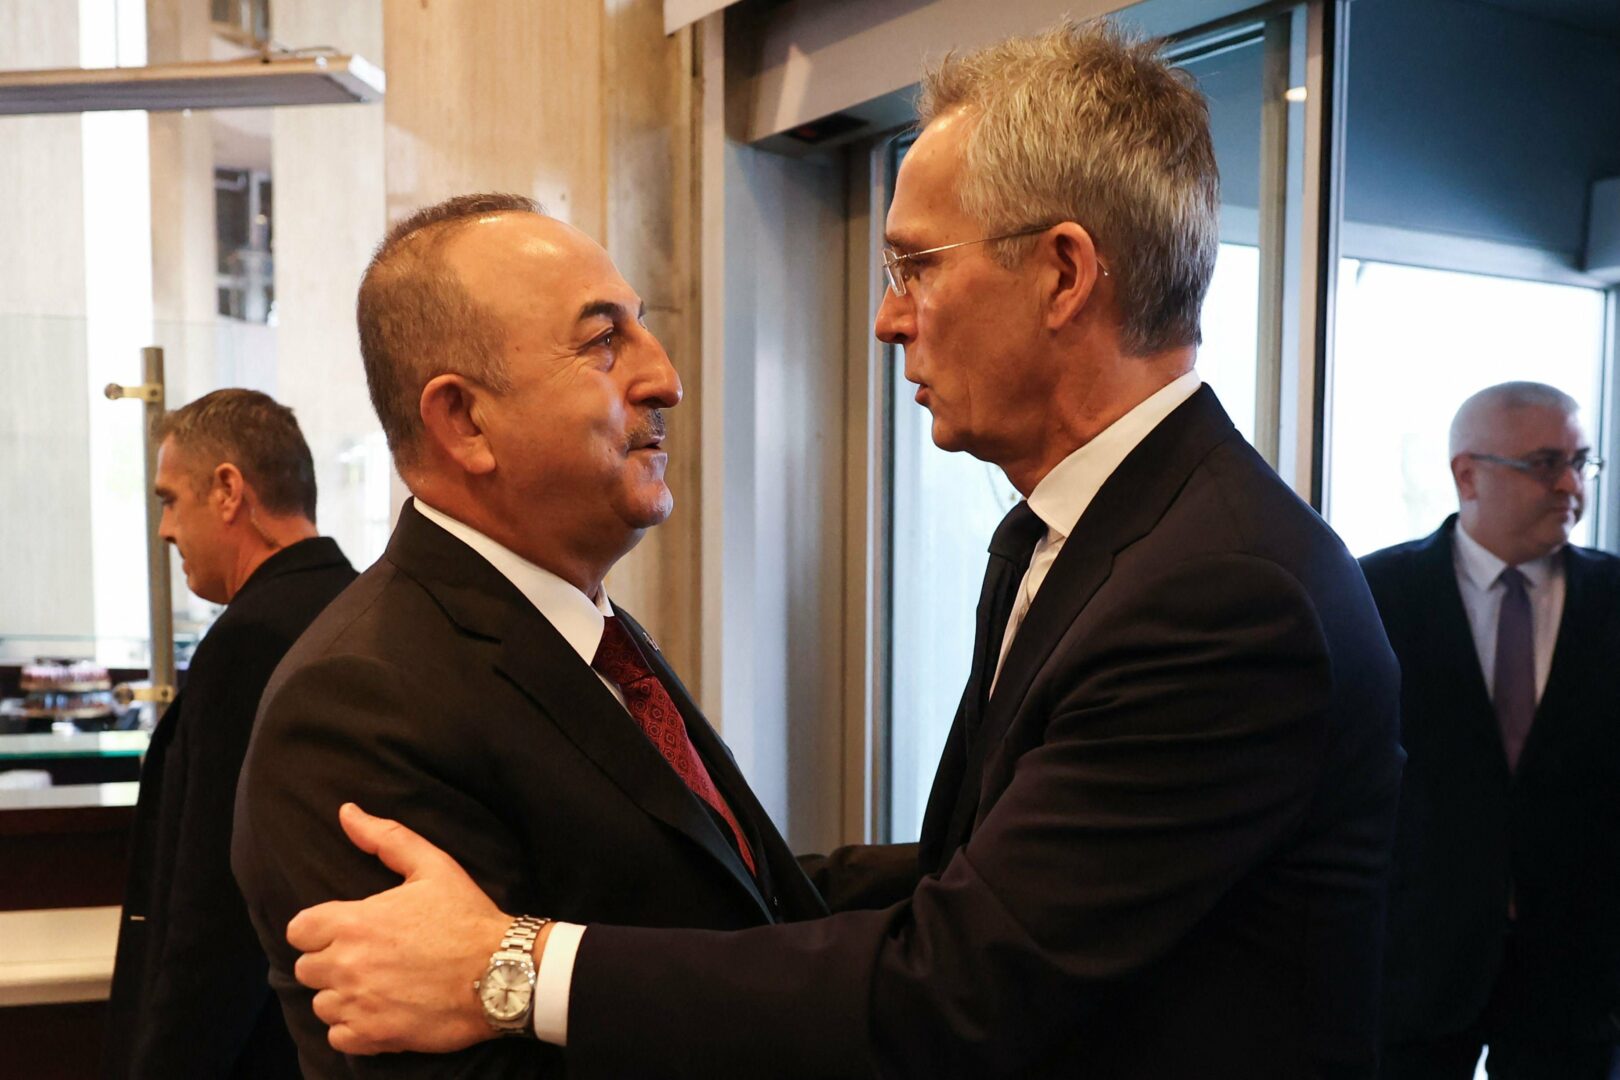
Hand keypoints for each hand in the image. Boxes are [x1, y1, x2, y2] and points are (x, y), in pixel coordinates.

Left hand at [287, 803, 511, 1054]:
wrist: (503, 972)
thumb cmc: (467, 918)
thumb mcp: (433, 865)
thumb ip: (384, 838)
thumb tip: (347, 813)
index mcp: (355, 922)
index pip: (298, 929)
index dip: (319, 928)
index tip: (344, 929)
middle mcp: (348, 965)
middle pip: (306, 967)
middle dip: (330, 960)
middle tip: (365, 956)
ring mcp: (358, 1004)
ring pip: (321, 1003)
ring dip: (341, 995)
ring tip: (374, 985)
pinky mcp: (373, 1036)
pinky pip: (338, 1036)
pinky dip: (353, 1027)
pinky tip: (379, 1011)